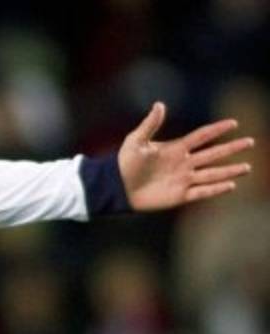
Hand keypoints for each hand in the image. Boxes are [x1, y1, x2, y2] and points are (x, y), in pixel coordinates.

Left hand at [119, 102, 254, 210]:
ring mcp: (183, 179)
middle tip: (251, 142)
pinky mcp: (179, 195)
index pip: (201, 136)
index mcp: (175, 148)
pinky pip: (202, 191)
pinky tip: (230, 185)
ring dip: (229, 171)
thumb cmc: (124, 163)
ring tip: (247, 167)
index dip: (217, 130)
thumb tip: (160, 105)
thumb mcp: (136, 141)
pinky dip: (215, 189)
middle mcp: (184, 163)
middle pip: (213, 154)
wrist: (116, 187)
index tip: (234, 123)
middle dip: (232, 148)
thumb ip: (150, 124)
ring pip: (212, 173)